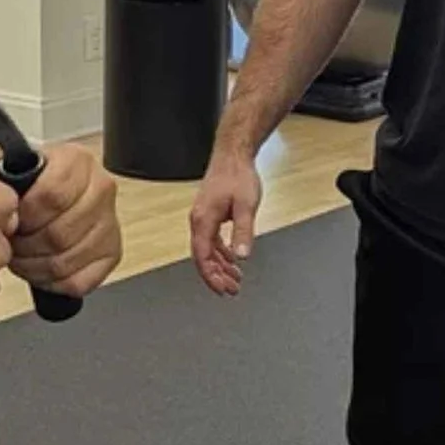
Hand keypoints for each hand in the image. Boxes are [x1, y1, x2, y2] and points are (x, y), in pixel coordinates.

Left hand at [9, 143, 122, 299]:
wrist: (53, 194)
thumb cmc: (31, 185)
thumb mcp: (17, 169)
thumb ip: (8, 182)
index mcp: (78, 161)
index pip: (52, 195)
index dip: (25, 215)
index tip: (11, 219)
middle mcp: (101, 189)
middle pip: (59, 233)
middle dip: (26, 245)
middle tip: (11, 244)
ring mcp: (110, 223)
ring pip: (66, 261)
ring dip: (34, 266)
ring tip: (21, 257)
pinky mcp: (111, 254)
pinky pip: (79, 281)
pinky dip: (52, 282)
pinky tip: (40, 269)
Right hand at [188, 150, 261, 296]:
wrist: (233, 155)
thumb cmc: (237, 176)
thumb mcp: (245, 205)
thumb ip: (243, 231)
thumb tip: (242, 255)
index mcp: (203, 220)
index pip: (202, 257)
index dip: (211, 277)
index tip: (223, 290)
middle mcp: (199, 220)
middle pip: (203, 257)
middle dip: (217, 276)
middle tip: (232, 289)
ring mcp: (203, 217)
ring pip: (207, 250)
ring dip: (220, 266)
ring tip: (235, 278)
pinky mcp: (210, 214)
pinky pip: (212, 240)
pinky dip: (221, 253)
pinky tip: (232, 259)